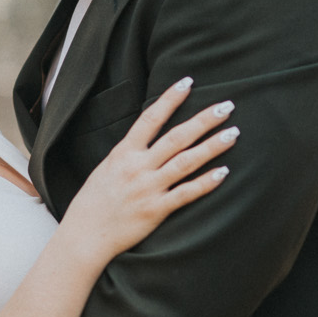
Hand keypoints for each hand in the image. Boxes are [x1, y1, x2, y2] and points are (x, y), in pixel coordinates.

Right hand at [66, 76, 237, 262]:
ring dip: (211, 146)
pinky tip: (223, 172)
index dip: (170, 99)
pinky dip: (205, 183)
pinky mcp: (156, 210)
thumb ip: (128, 153)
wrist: (85, 234)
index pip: (150, 118)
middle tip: (226, 106)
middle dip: (203, 120)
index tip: (188, 82)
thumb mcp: (105, 168)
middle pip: (176, 137)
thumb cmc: (93, 202)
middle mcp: (137, 166)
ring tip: (232, 134)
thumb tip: (146, 138)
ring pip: (186, 162)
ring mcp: (148, 188)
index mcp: (123, 153)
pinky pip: (186, 193)